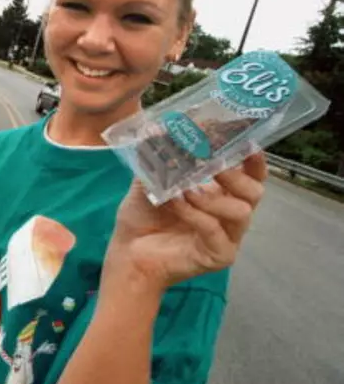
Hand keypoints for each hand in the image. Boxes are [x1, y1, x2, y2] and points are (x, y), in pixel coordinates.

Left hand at [106, 153, 267, 290]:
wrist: (128, 252)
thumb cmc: (142, 218)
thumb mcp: (149, 180)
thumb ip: (158, 157)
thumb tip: (156, 127)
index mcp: (222, 193)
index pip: (251, 174)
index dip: (252, 158)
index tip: (245, 141)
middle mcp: (230, 214)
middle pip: (254, 191)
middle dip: (235, 174)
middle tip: (212, 163)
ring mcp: (228, 237)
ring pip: (241, 211)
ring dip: (212, 196)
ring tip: (186, 189)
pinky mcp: (219, 255)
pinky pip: (215, 230)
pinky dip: (195, 213)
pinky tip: (176, 203)